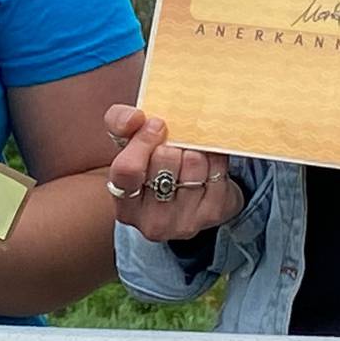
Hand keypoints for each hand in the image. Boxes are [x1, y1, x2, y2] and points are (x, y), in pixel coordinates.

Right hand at [104, 105, 242, 241]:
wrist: (190, 195)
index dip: (143, 140)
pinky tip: (208, 161)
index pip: (128, 169)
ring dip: (195, 149)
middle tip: (175, 144)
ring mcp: (183, 222)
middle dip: (172, 144)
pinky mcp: (212, 214)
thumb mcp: (129, 144)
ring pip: (194, 162)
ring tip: (191, 153)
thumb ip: (121, 123)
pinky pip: (217, 169)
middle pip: (165, 160)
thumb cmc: (153, 165)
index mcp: (123, 203)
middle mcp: (151, 221)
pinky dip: (214, 156)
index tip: (157, 125)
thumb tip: (135, 118)